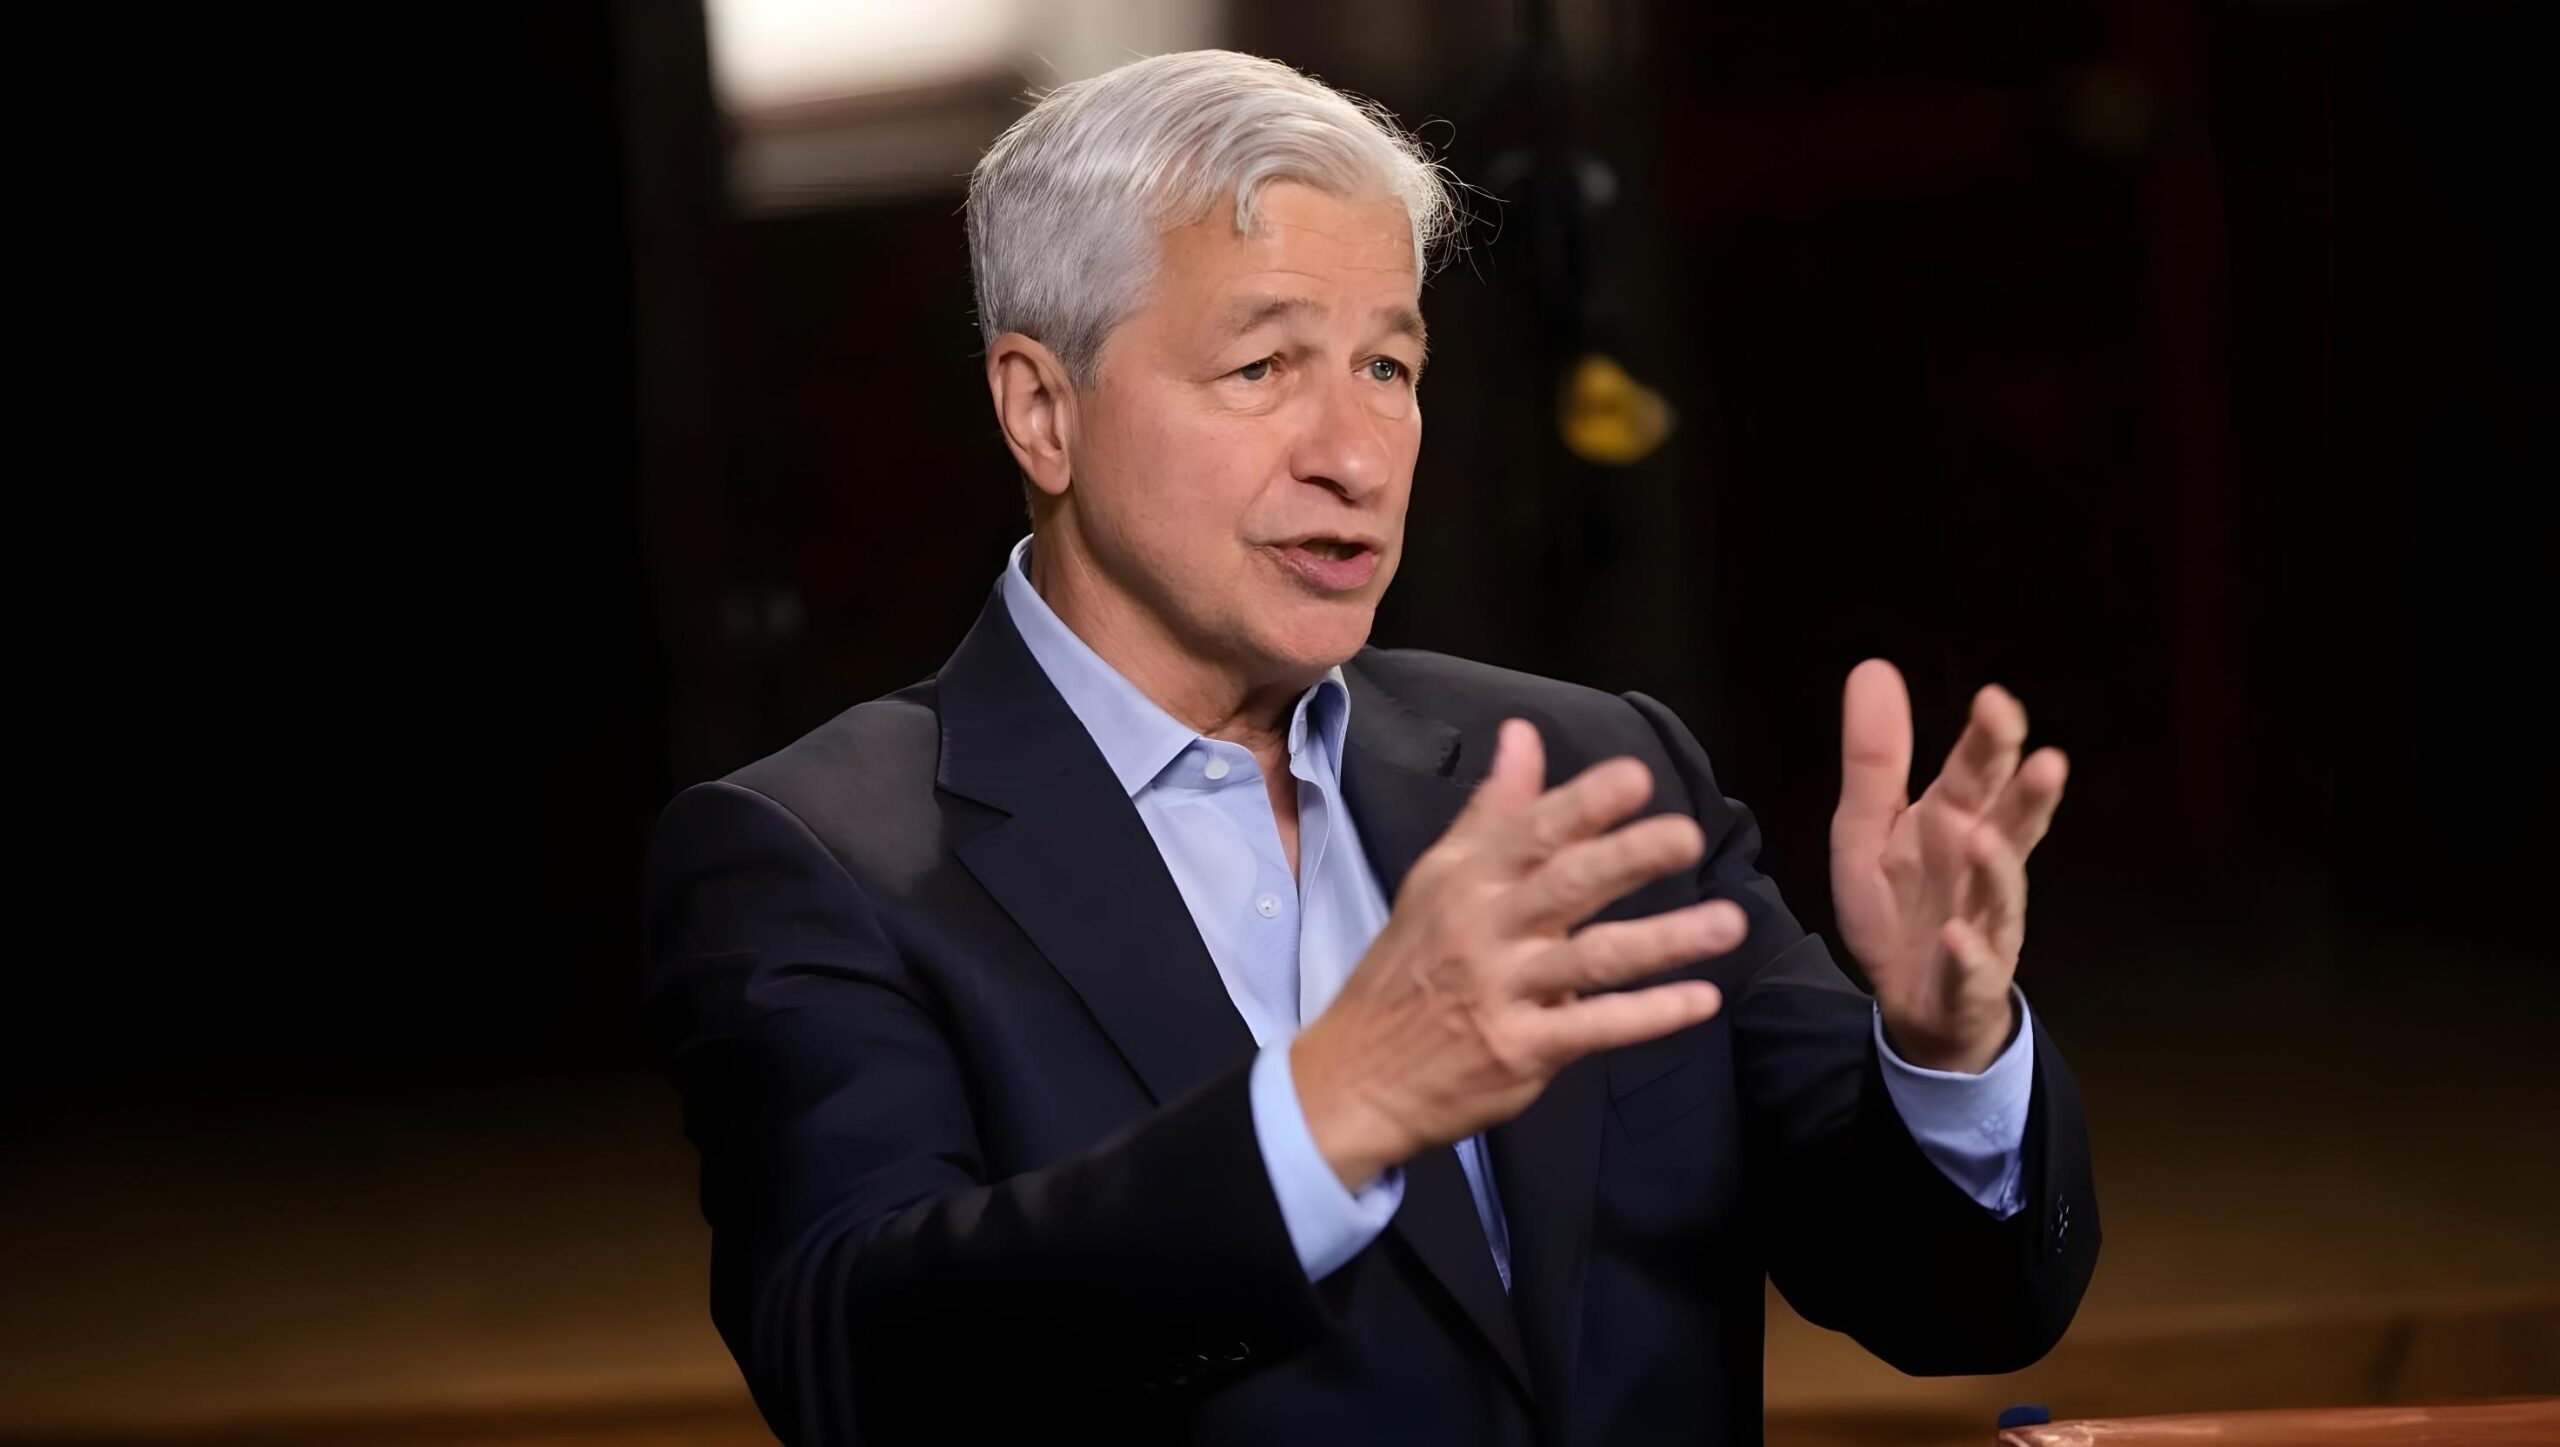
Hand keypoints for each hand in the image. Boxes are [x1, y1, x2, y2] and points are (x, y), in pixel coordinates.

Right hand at [1292, 719, 1745, 1189]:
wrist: (1356, 1074)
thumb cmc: (1410, 967)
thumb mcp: (1438, 880)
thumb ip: (1493, 810)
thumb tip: (1524, 732)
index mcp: (1468, 880)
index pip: (1531, 831)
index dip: (1583, 803)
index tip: (1635, 776)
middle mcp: (1485, 928)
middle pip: (1565, 885)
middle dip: (1627, 858)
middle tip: (1687, 834)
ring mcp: (1503, 991)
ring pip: (1591, 958)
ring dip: (1663, 940)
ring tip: (1728, 923)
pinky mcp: (1521, 1050)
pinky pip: (1593, 1028)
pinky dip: (1649, 1015)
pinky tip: (1700, 1000)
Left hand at [1830, 660, 2067, 1073]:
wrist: (1915, 1000)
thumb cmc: (1900, 902)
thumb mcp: (1868, 827)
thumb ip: (1874, 758)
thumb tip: (1873, 666)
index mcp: (1953, 821)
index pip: (1978, 773)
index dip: (1990, 740)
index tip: (1995, 700)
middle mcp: (1980, 865)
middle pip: (2009, 825)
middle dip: (2025, 796)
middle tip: (2044, 759)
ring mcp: (1984, 923)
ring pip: (2002, 894)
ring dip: (1998, 870)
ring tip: (1985, 840)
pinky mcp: (1971, 978)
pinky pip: (1971, 966)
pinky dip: (1966, 952)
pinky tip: (1956, 936)